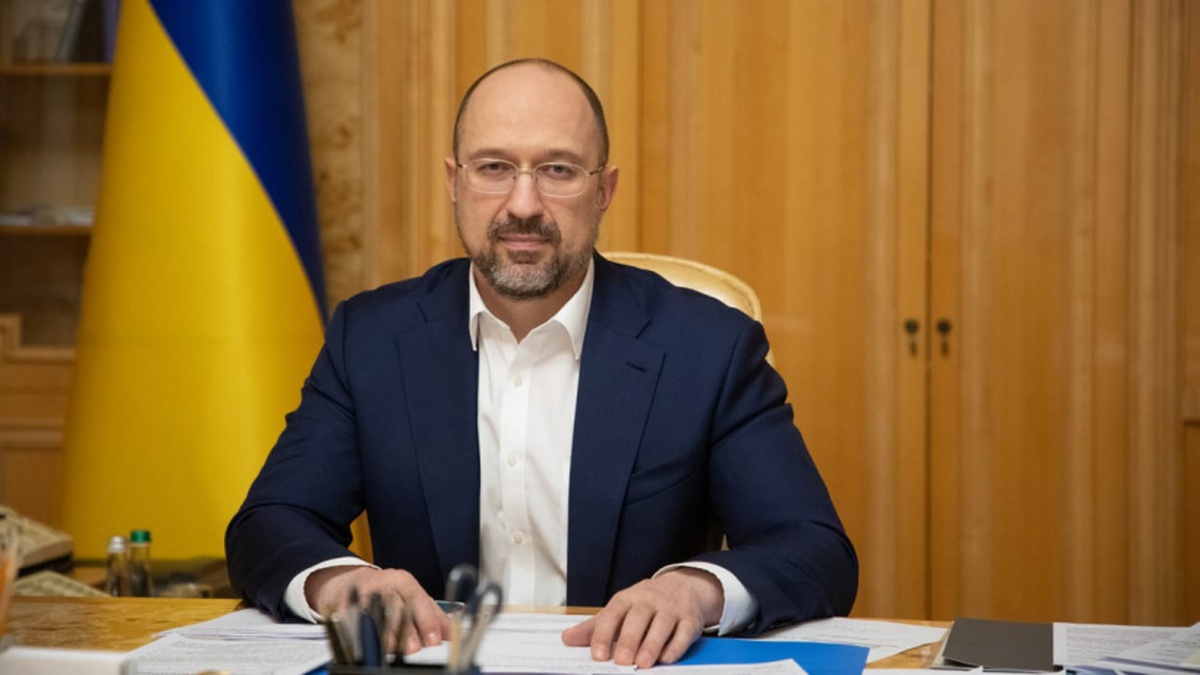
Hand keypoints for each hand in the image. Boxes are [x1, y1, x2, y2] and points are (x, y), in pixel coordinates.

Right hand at [307, 566, 449, 654]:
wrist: (348, 584)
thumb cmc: (386, 593)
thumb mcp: (411, 597)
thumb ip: (433, 615)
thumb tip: (453, 634)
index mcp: (403, 582)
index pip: (418, 599)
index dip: (426, 621)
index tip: (434, 640)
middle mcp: (383, 585)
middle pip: (397, 609)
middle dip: (407, 631)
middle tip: (416, 649)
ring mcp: (361, 594)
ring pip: (376, 617)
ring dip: (387, 637)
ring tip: (395, 650)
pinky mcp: (343, 606)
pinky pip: (353, 623)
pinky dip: (362, 635)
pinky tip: (370, 645)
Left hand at [560, 567, 723, 668]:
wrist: (682, 587)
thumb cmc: (644, 604)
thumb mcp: (619, 611)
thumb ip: (595, 627)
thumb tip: (567, 638)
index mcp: (627, 599)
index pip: (612, 614)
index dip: (603, 635)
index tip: (597, 655)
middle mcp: (649, 601)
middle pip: (638, 618)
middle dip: (629, 640)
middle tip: (622, 661)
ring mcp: (671, 608)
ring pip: (662, 625)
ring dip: (652, 645)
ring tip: (642, 663)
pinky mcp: (690, 619)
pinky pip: (684, 632)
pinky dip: (676, 646)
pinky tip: (666, 658)